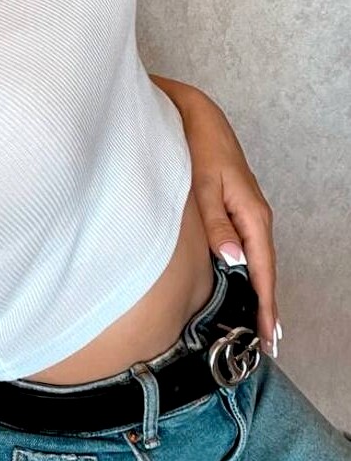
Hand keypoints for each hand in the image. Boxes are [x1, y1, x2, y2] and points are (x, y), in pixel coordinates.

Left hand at [177, 87, 280, 356]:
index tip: (266, 339)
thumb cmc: (196, 146)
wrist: (193, 115)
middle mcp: (254, 217)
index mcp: (251, 215)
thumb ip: (216, 224)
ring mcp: (244, 213)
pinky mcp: (232, 208)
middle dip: (265, 307)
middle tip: (264, 345)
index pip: (263, 270)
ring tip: (255, 326)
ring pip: (254, 261)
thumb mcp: (202, 184)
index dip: (265, 306)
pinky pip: (243, 248)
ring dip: (256, 292)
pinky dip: (245, 272)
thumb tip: (234, 261)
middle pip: (264, 271)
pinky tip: (239, 284)